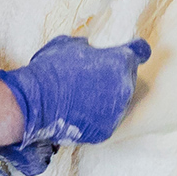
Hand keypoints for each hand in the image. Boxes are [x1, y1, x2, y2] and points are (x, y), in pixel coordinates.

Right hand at [0, 35, 151, 145]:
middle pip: (128, 78)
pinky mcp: (106, 130)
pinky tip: (79, 112)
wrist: (35, 103)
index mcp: (120, 61)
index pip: (141, 51)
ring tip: (82, 96)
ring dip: (107, 97)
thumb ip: (88, 45)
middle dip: (114, 76)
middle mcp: (125, 86)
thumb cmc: (51, 69)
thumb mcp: (68, 44)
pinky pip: (106, 120)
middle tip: (91, 77)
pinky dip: (96, 117)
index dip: (136, 50)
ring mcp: (117, 111)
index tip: (133, 51)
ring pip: (119, 101)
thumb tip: (88, 48)